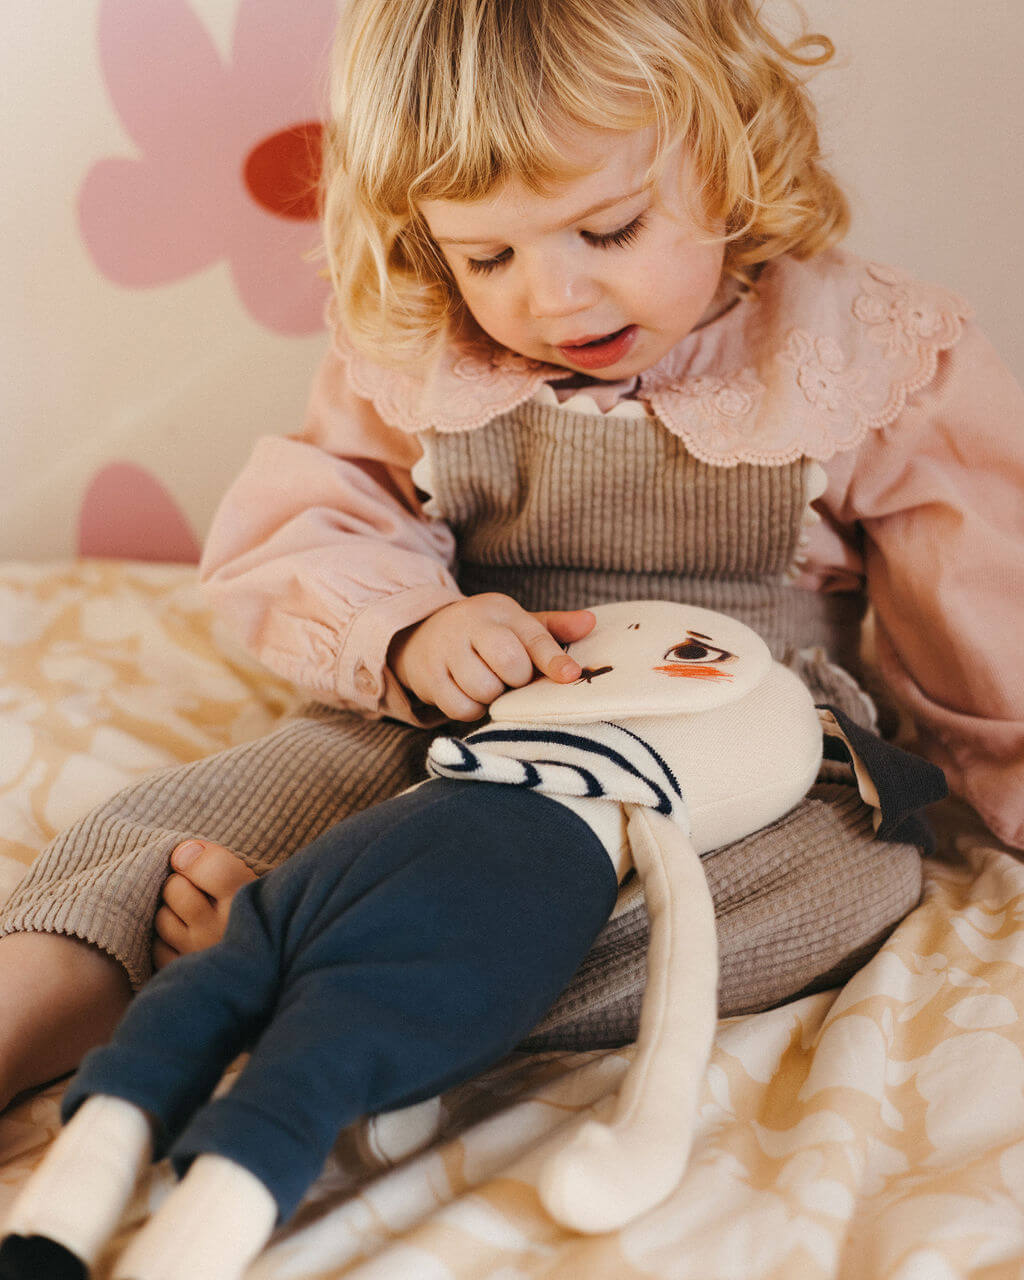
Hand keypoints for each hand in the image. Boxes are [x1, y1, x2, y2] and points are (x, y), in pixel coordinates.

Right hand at [389, 594, 594, 720]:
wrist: (419, 636)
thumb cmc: (483, 635)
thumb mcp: (515, 625)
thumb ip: (553, 628)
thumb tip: (591, 623)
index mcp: (500, 612)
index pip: (532, 636)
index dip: (554, 658)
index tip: (571, 676)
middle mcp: (471, 626)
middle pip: (510, 663)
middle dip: (517, 679)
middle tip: (510, 677)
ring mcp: (446, 651)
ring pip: (485, 690)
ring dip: (493, 696)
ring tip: (488, 683)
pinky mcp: (429, 678)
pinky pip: (461, 708)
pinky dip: (471, 709)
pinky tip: (469, 694)